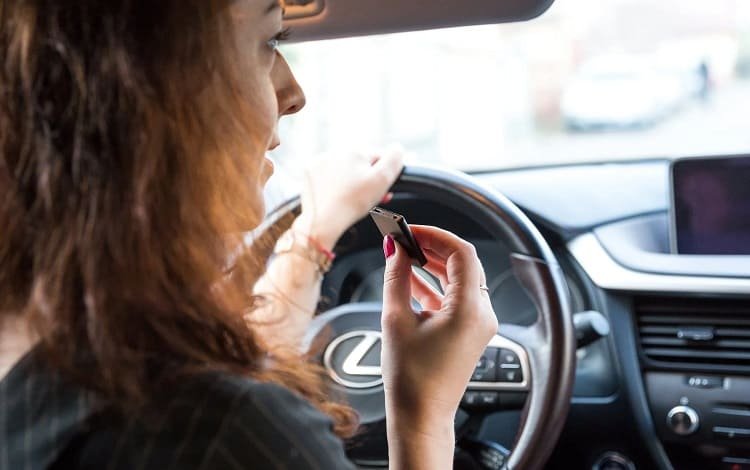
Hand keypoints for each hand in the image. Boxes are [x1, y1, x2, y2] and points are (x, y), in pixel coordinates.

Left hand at [292, 147, 403, 248]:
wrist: (323, 220)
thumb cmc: (352, 202)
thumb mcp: (382, 179)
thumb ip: (394, 159)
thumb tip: (397, 148)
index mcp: (355, 150)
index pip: (378, 157)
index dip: (383, 175)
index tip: (382, 190)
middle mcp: (336, 152)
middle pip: (360, 164)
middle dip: (367, 180)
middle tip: (370, 198)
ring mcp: (320, 162)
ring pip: (344, 170)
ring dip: (352, 182)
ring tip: (354, 200)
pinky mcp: (309, 174)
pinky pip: (328, 176)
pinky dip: (335, 185)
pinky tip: (338, 197)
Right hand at [380, 226, 497, 436]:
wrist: (421, 416)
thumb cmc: (411, 378)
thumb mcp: (396, 319)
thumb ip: (397, 277)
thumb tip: (395, 250)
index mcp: (469, 310)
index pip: (462, 253)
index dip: (435, 235)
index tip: (410, 229)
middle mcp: (482, 314)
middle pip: (463, 264)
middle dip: (432, 247)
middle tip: (404, 238)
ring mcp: (479, 324)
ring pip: (460, 279)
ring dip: (433, 264)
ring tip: (404, 255)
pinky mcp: (470, 331)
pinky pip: (456, 297)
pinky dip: (436, 285)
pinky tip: (411, 279)